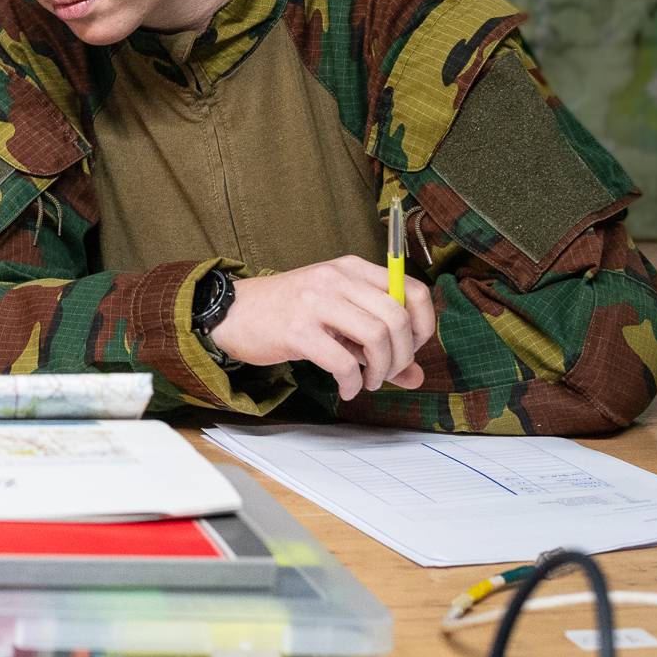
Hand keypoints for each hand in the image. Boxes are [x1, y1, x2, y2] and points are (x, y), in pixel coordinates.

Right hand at [206, 256, 432, 400]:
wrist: (233, 313)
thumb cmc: (288, 313)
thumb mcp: (337, 317)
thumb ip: (376, 343)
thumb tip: (416, 376)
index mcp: (351, 269)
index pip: (412, 288)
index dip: (423, 324)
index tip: (411, 347)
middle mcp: (336, 278)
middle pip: (397, 316)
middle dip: (403, 355)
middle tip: (388, 373)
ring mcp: (316, 302)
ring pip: (376, 337)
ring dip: (380, 370)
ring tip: (368, 382)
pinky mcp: (297, 330)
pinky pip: (342, 362)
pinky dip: (351, 383)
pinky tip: (346, 388)